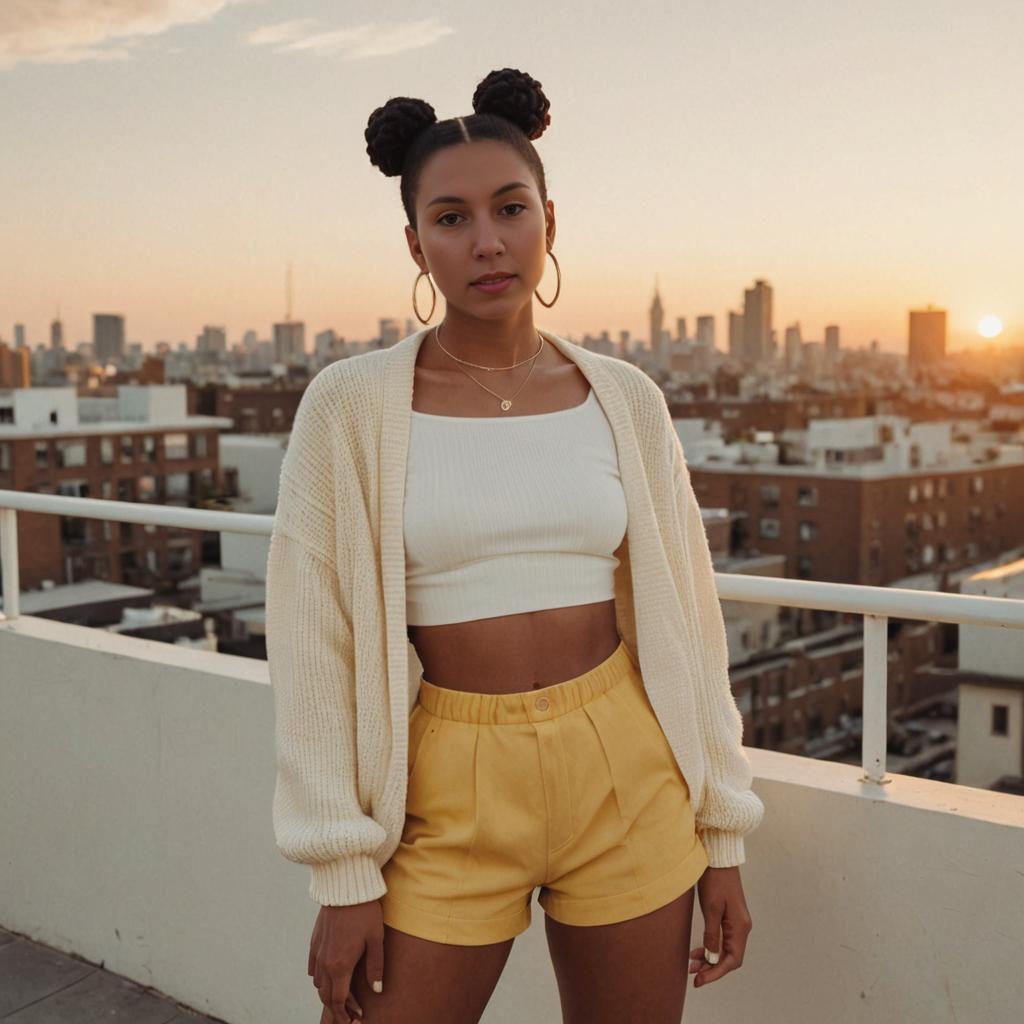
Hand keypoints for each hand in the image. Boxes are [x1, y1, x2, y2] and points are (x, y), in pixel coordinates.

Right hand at [309, 900, 383, 1022]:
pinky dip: (320, 977)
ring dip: (329, 992)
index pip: (338, 1000)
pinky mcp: (314, 940)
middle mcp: (324, 962)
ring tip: (344, 992)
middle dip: (337, 1007)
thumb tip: (376, 990)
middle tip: (352, 1011)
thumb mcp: (376, 940)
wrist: (345, 887)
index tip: (356, 1019)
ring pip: (318, 982)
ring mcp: (317, 951)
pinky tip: (330, 975)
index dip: (345, 1013)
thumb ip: (375, 967)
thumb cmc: (365, 912)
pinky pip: (312, 967)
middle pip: (326, 995)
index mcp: (340, 965)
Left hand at [688, 865, 751, 988]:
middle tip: (692, 975)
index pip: (732, 960)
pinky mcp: (728, 915)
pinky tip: (697, 950)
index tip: (699, 981)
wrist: (719, 857)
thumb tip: (712, 958)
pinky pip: (721, 938)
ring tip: (690, 964)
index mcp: (740, 927)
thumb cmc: (715, 880)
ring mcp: (736, 921)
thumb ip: (712, 934)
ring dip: (709, 959)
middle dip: (711, 968)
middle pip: (729, 957)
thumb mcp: (711, 908)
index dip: (716, 973)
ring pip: (724, 949)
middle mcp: (741, 927)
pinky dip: (710, 947)